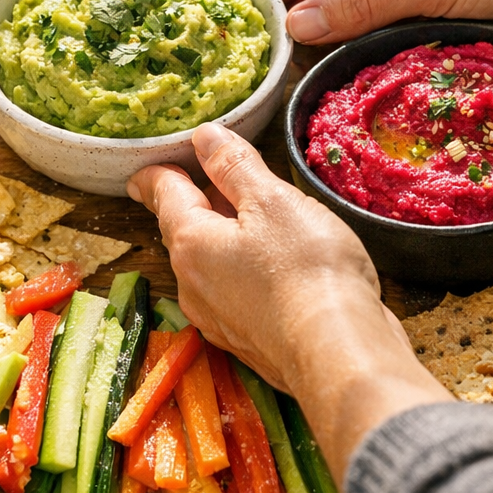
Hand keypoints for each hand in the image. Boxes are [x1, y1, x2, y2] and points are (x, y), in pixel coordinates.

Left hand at [127, 124, 447, 482]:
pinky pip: (234, 291)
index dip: (158, 170)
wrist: (339, 355)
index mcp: (190, 242)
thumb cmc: (307, 271)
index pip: (162, 193)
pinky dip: (244, 268)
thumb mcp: (273, 200)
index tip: (152, 162)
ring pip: (209, 263)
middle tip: (211, 176)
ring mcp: (218, 318)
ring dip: (224, 236)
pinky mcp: (247, 340)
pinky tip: (276, 262)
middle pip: (184, 229)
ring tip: (253, 215)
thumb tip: (203, 136)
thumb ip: (235, 166)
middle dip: (197, 201)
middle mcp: (192, 284)